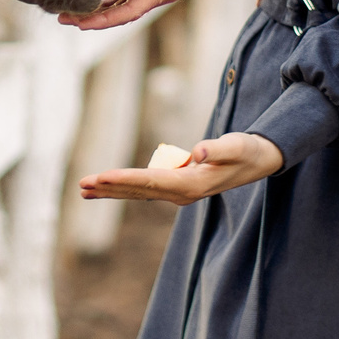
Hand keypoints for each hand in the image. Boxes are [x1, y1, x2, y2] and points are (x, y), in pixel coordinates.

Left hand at [58, 0, 266, 31]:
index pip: (133, 7)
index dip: (106, 16)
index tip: (81, 22)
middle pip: (125, 12)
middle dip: (95, 18)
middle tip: (63, 19)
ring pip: (127, 6)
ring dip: (101, 11)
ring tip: (72, 14)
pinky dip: (113, 1)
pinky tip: (97, 0)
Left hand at [77, 133, 284, 203]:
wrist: (257, 162)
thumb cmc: (246, 151)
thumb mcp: (238, 146)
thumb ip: (220, 148)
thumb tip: (198, 151)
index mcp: (191, 185)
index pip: (151, 182)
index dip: (125, 179)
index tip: (102, 176)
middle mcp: (181, 193)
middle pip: (138, 191)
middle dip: (109, 187)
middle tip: (81, 185)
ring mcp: (177, 191)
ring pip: (137, 192)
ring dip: (111, 190)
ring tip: (84, 188)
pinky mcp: (176, 185)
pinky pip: (143, 188)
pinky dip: (123, 186)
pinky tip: (106, 187)